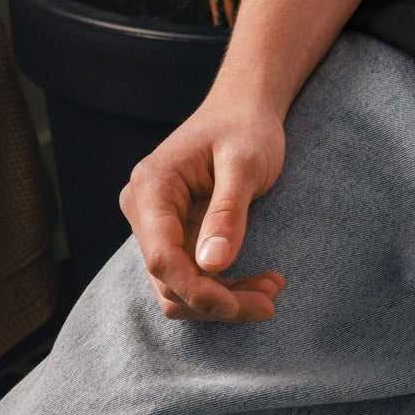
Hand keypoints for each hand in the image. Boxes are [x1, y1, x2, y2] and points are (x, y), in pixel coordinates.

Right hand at [118, 94, 289, 321]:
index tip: (237, 306)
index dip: (196, 290)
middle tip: (271, 301)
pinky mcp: (175, 236)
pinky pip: (191, 276)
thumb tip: (212, 267)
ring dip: (223, 299)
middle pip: (168, 281)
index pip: (161, 257)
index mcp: (152, 187)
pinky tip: (260, 283)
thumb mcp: (245, 163)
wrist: (244, 108)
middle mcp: (143, 210)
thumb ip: (228, 211)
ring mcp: (155, 226)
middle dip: (217, 301)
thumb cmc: (246, 127)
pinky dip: (223, 287)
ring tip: (272, 291)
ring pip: (178, 287)